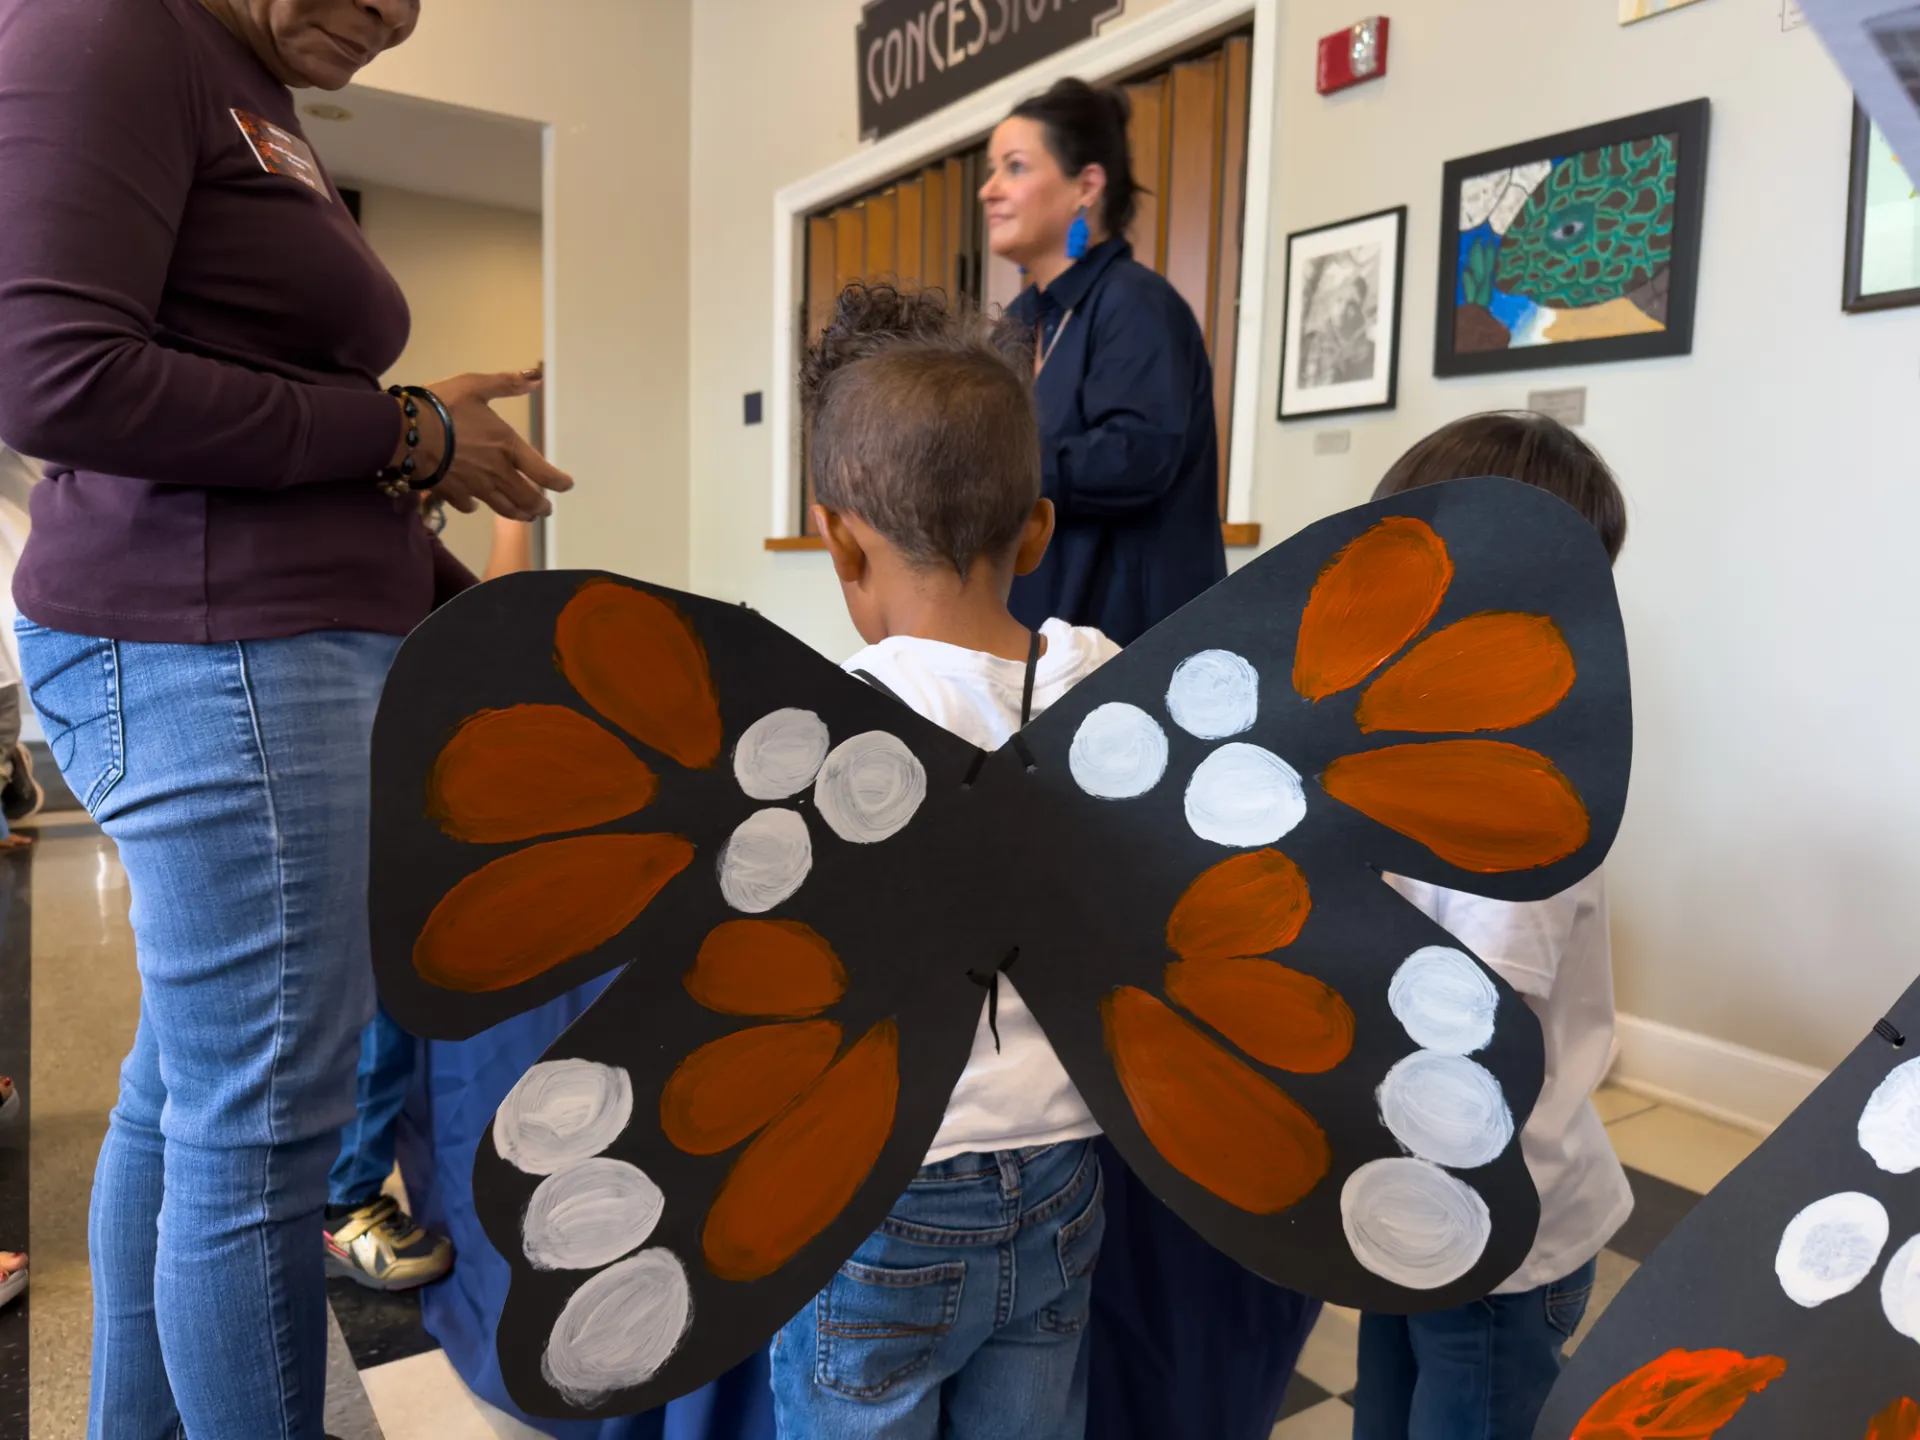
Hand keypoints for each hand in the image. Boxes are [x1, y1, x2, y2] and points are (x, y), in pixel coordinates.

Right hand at [391, 368, 572, 520]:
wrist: (405, 431)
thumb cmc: (443, 406)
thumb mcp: (476, 386)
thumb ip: (507, 384)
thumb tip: (536, 378)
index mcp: (508, 447)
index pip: (543, 473)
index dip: (559, 483)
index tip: (566, 485)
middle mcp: (497, 472)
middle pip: (527, 498)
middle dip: (540, 506)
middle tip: (545, 510)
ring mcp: (475, 487)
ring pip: (504, 508)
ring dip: (518, 514)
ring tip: (525, 516)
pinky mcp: (452, 494)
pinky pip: (469, 506)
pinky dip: (476, 507)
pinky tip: (475, 505)